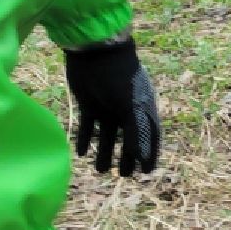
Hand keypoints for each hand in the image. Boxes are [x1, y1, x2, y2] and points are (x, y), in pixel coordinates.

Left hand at [62, 36, 160, 175]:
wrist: (95, 53)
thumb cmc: (119, 77)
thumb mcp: (130, 105)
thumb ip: (136, 131)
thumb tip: (142, 157)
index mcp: (142, 108)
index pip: (149, 135)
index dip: (149, 153)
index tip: (146, 172)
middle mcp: (126, 110)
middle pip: (129, 138)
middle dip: (127, 157)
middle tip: (123, 176)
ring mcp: (108, 107)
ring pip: (108, 135)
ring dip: (105, 152)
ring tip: (100, 170)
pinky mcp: (89, 104)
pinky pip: (89, 126)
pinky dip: (86, 139)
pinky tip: (81, 153)